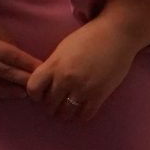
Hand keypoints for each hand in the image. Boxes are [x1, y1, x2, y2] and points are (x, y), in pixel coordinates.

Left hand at [26, 16, 143, 123]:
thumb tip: (46, 82)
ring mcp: (82, 88)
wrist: (116, 34)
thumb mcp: (63, 48)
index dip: (35, 94)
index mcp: (54, 64)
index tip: (42, 93)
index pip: (33, 89)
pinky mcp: (99, 95)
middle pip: (49, 104)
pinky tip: (82, 109)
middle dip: (51, 105)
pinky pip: (84, 115)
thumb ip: (53, 66)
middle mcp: (66, 79)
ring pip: (65, 113)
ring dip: (65, 113)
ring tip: (68, 108)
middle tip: (57, 102)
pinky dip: (81, 115)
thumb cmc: (89, 37)